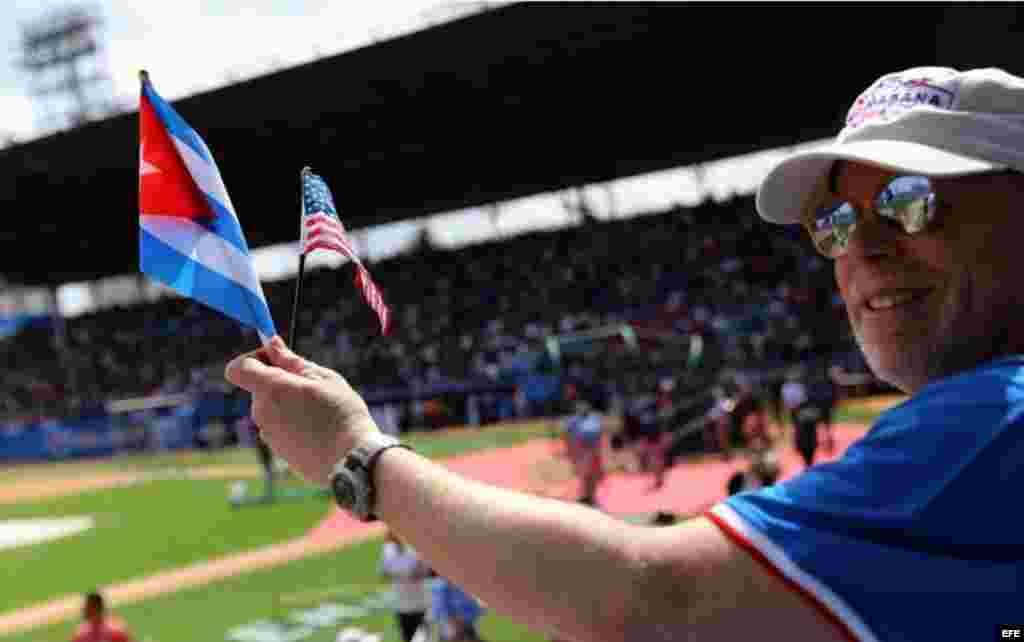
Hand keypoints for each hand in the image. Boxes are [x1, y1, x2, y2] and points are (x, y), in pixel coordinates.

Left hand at [225, 336, 378, 484]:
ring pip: (272, 408)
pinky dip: (294, 423)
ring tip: (320, 410)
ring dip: (289, 403)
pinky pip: (280, 428)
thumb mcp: (323, 378)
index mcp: (271, 389)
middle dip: (280, 381)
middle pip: (260, 388)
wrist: (351, 460)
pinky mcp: (278, 451)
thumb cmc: (342, 414)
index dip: (254, 358)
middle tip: (313, 385)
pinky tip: (318, 429)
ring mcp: (268, 434)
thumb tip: (272, 344)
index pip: (238, 368)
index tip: (277, 358)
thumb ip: (292, 361)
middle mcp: (262, 413)